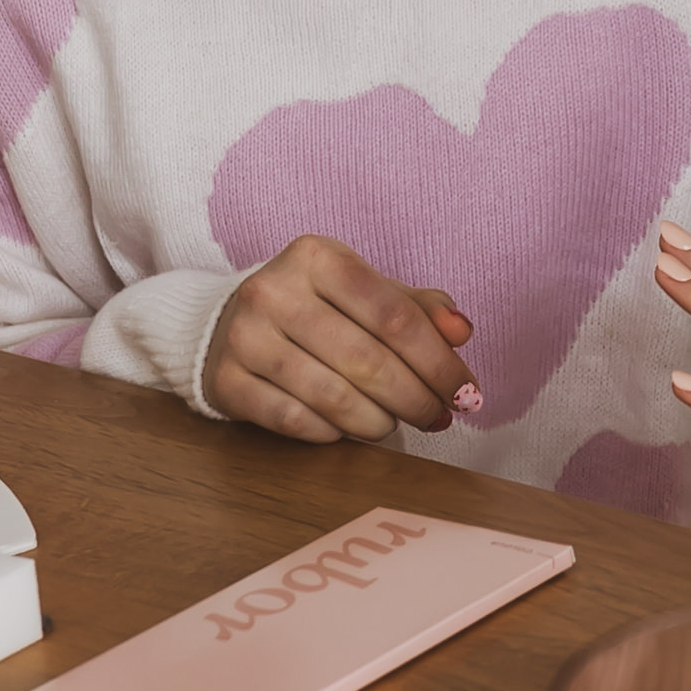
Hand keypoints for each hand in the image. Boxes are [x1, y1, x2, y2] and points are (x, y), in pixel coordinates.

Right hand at [204, 235, 475, 444]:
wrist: (227, 323)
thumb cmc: (317, 308)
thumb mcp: (366, 292)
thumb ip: (418, 308)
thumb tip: (462, 331)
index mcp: (317, 257)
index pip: (395, 316)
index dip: (439, 362)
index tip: (465, 391)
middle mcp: (275, 291)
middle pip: (367, 361)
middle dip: (416, 398)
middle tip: (438, 416)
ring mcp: (244, 337)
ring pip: (333, 397)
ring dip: (379, 422)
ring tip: (395, 424)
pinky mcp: (225, 381)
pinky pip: (295, 421)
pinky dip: (332, 433)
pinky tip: (349, 430)